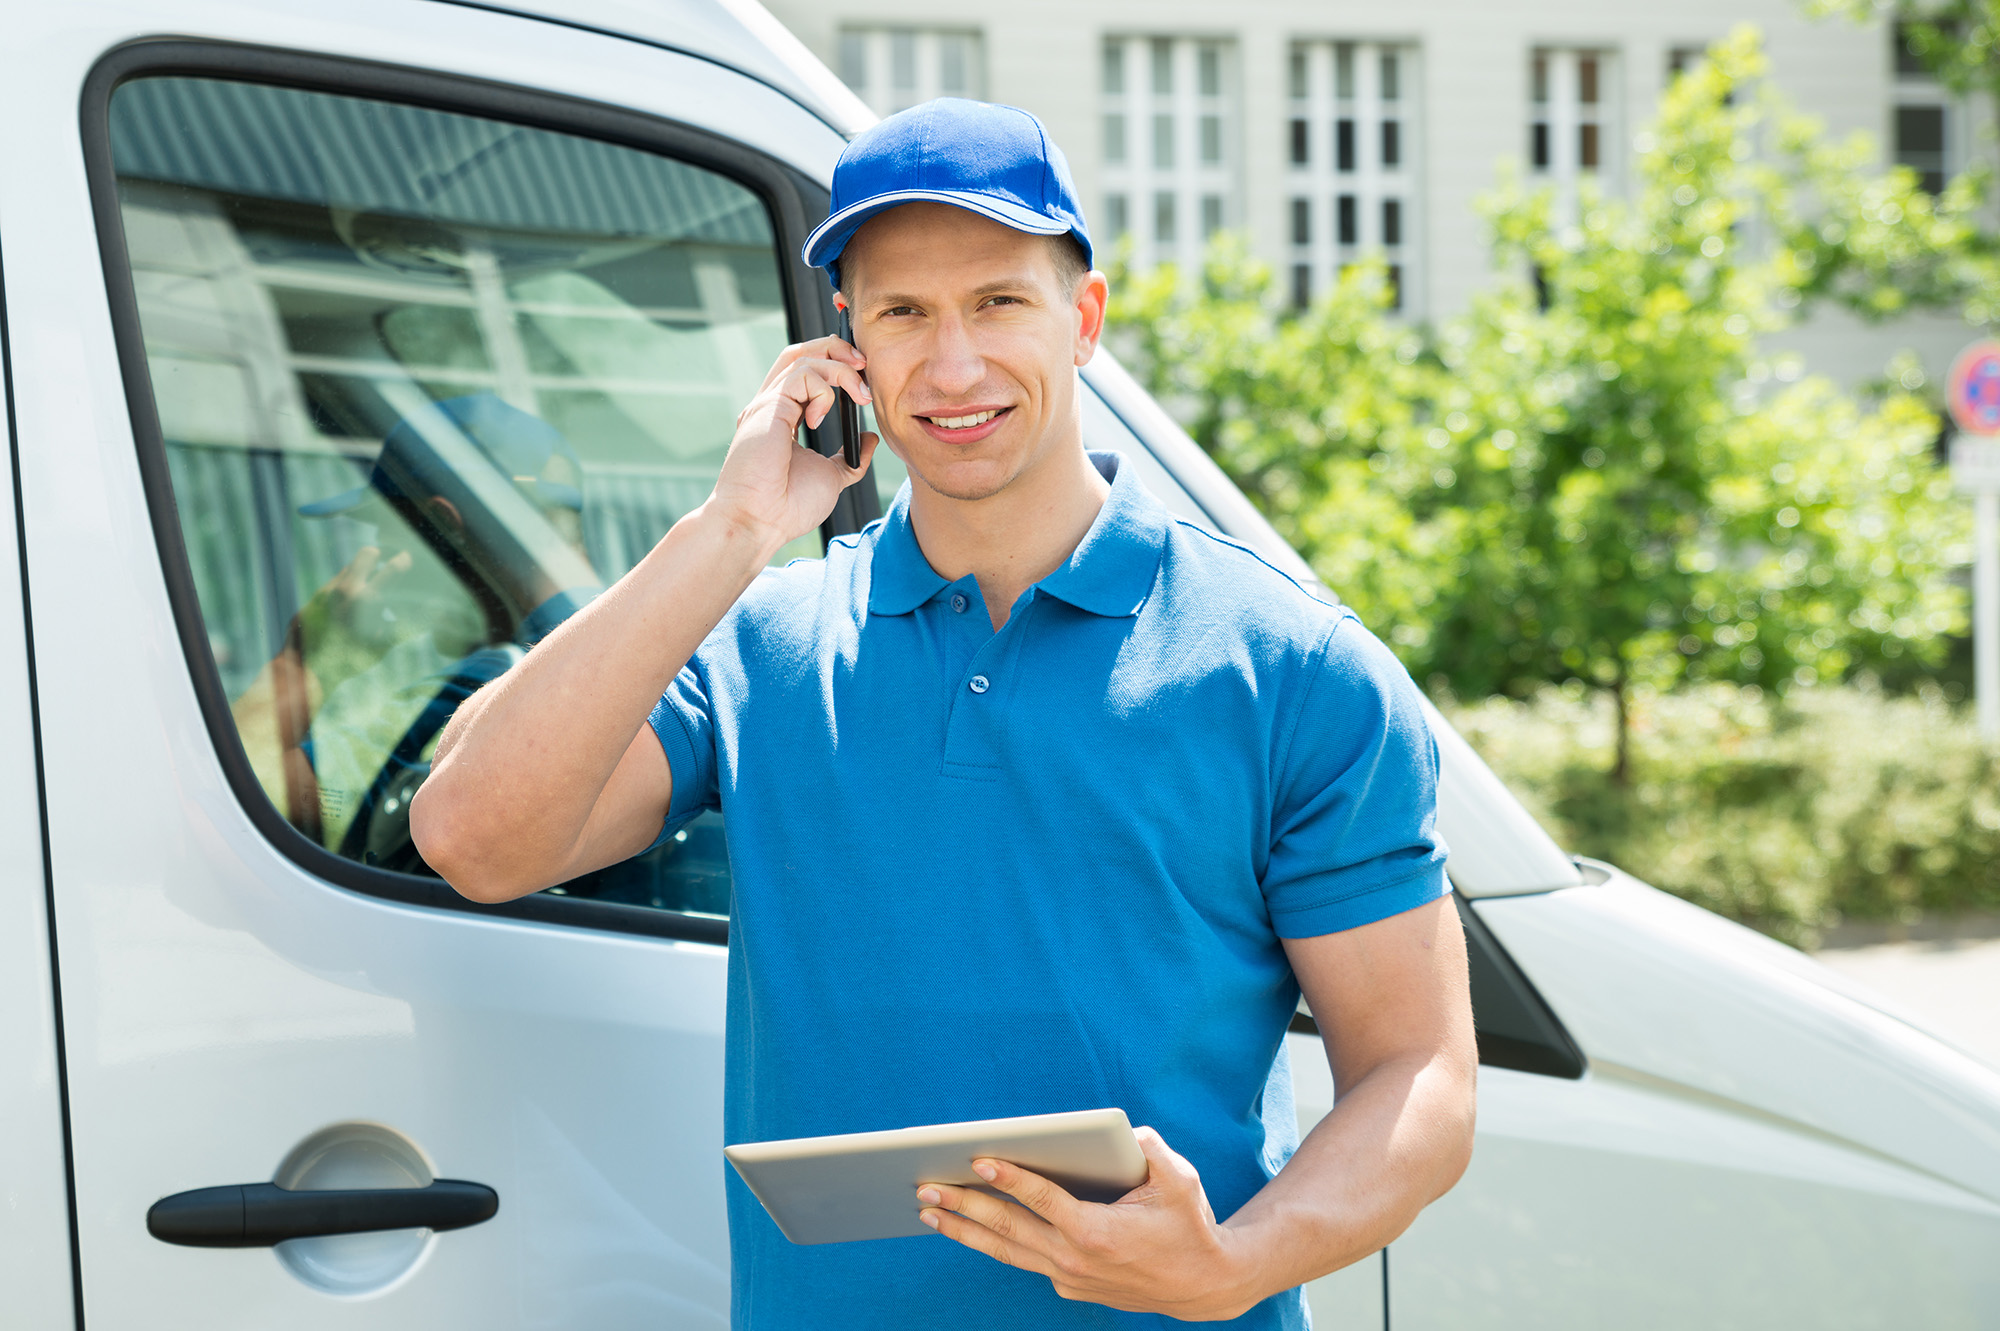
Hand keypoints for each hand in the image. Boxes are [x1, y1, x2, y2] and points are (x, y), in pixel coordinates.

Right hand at [708, 335, 878, 555]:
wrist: (762, 522)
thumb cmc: (788, 507)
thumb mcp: (832, 477)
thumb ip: (850, 458)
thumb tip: (869, 437)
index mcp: (783, 418)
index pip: (805, 372)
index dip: (835, 363)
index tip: (863, 379)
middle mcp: (771, 406)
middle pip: (799, 352)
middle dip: (835, 348)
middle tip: (864, 364)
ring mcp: (767, 404)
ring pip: (803, 357)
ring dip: (840, 368)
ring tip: (860, 393)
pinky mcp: (768, 407)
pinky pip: (802, 375)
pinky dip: (823, 389)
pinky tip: (820, 418)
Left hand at [916, 1127, 1259, 1321]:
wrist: (1202, 1286)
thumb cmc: (1189, 1226)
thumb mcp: (1180, 1180)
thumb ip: (1149, 1148)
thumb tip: (1121, 1131)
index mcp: (1098, 1231)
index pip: (1043, 1199)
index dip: (1010, 1177)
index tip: (979, 1158)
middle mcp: (1075, 1259)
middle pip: (1007, 1228)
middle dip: (962, 1205)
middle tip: (924, 1186)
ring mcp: (1068, 1278)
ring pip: (1005, 1251)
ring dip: (963, 1229)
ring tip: (928, 1210)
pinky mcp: (1069, 1287)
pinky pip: (1025, 1259)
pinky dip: (994, 1242)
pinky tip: (967, 1226)